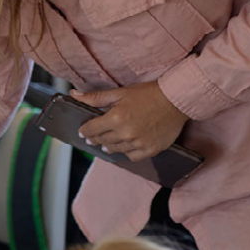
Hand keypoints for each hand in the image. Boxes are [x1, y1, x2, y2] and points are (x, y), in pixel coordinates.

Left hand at [73, 82, 188, 161]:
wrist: (176, 100)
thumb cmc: (148, 94)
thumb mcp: (119, 93)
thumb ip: (95, 97)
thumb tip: (74, 95)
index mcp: (115, 118)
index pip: (91, 130)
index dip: (84, 130)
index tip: (83, 131)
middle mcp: (126, 133)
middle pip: (101, 141)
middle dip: (95, 138)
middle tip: (93, 136)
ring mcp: (139, 143)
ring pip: (115, 150)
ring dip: (108, 146)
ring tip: (107, 142)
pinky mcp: (151, 150)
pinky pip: (132, 157)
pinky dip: (126, 152)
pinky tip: (126, 145)